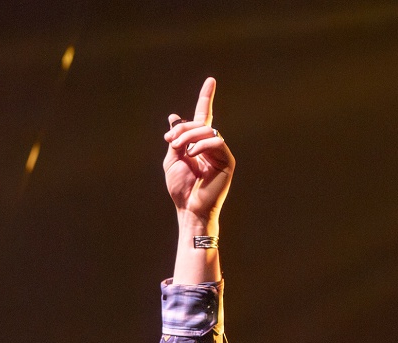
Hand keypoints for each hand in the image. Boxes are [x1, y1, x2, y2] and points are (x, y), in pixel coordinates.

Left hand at [164, 77, 232, 223]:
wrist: (189, 208)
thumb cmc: (180, 188)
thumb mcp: (172, 159)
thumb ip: (175, 139)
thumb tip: (174, 116)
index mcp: (198, 144)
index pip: (203, 116)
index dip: (206, 98)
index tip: (211, 80)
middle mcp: (211, 146)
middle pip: (199, 123)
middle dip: (182, 129)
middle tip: (170, 141)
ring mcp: (220, 153)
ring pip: (207, 131)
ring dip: (189, 136)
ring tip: (179, 149)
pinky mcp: (227, 161)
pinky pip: (217, 142)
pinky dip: (201, 145)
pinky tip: (192, 154)